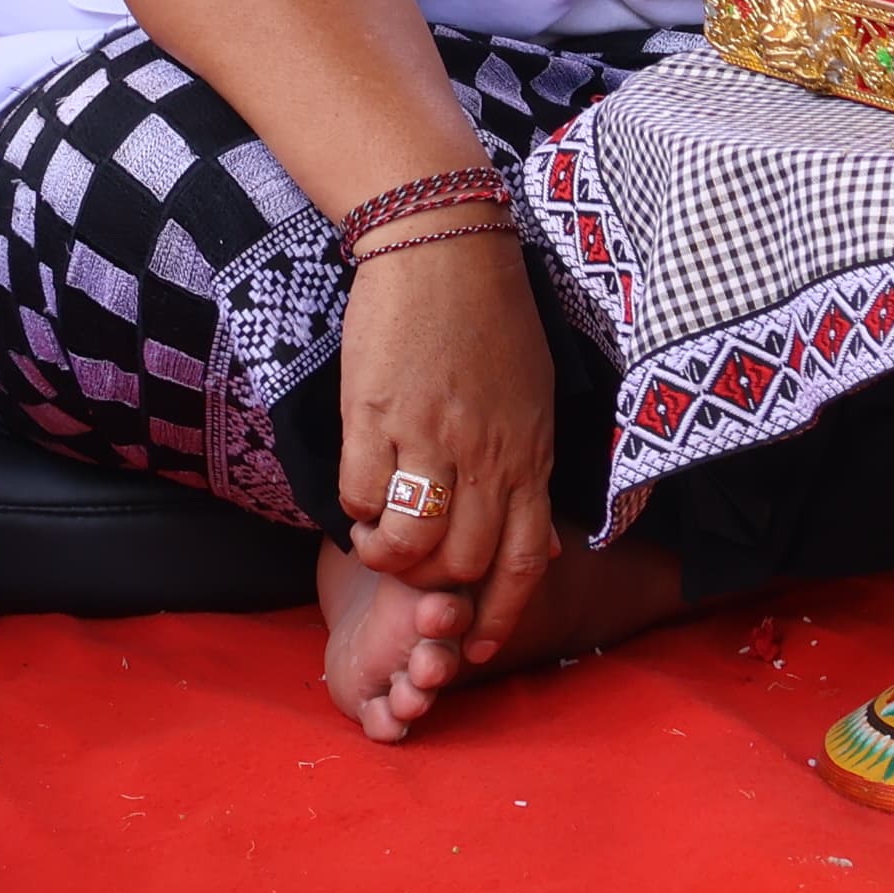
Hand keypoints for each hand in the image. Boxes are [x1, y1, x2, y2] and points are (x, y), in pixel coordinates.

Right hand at [336, 218, 562, 663]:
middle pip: (460, 564)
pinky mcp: (378, 415)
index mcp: (530, 451)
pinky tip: (359, 493)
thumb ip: (530, 472)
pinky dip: (354, 510)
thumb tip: (540, 548)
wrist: (443, 245)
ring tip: (377, 534)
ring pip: (408, 543)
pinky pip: (360, 496)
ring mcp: (432, 436)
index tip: (479, 647)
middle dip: (431, 586)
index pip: (523, 561)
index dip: (500, 615)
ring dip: (386, 554)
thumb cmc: (490, 321)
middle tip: (413, 567)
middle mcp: (488, 453)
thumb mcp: (534, 399)